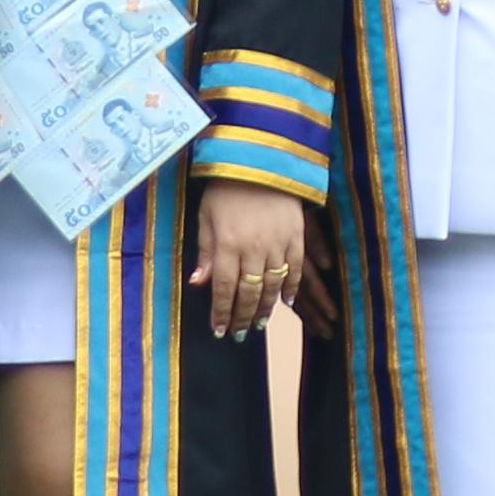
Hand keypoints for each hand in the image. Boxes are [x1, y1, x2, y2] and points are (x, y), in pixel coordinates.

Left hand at [193, 179, 309, 337]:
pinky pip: (296, 270)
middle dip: (242, 317)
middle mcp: (253, 248)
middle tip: (238, 334)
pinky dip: (291, 289)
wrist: (260, 161)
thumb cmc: (226, 189)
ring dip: (266, 309)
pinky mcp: (296, 236)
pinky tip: (286, 303)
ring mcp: (277, 244)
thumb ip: (205, 253)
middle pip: (249, 294)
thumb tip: (198, 284)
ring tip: (259, 324)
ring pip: (273, 287)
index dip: (221, 313)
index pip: (223, 289)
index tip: (219, 331)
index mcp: (227, 244)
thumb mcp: (206, 217)